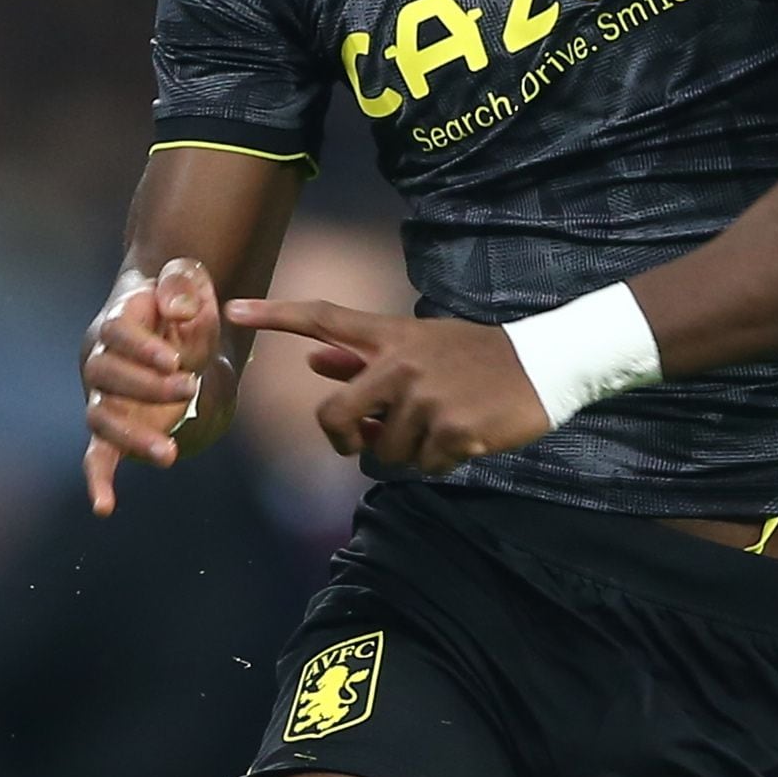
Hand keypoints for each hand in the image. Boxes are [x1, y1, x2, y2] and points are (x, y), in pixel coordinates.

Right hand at [82, 256, 226, 514]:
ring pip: (102, 418)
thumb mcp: (188, 279)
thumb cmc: (181, 301)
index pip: (117, 333)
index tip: (174, 360)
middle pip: (106, 374)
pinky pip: (97, 456)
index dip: (141, 348)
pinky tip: (104, 507)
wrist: (172, 328)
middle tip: (188, 387)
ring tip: (170, 454)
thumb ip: (183, 284)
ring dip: (131, 437)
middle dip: (146, 386)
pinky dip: (98, 480)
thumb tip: (179, 310)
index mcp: (117, 320)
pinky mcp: (113, 428)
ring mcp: (102, 397)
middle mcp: (100, 360)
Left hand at [220, 295, 549, 475]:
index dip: (274, 315)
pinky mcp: (452, 430)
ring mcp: (426, 398)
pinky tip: (464, 437)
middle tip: (361, 441)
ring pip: (383, 451)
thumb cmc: (475, 358)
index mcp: (390, 335)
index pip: (323, 318)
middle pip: (334, 416)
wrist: (546, 364)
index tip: (231, 309)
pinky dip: (439, 462)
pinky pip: (422, 467)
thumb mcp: (420, 345)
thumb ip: (363, 357)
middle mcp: (400, 363)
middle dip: (343, 438)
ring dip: (405, 451)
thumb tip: (314, 362)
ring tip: (439, 426)